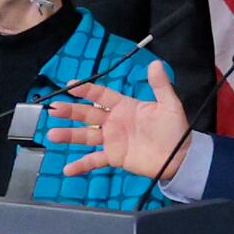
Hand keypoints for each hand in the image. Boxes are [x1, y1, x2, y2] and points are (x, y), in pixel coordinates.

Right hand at [52, 58, 193, 182]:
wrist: (180, 157)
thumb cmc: (174, 130)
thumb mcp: (169, 105)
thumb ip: (160, 85)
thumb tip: (155, 63)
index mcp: (125, 106)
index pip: (101, 95)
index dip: (86, 90)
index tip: (70, 85)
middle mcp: (114, 121)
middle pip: (88, 114)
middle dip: (71, 111)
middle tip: (54, 108)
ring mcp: (112, 140)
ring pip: (86, 135)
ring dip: (69, 135)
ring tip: (53, 135)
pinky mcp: (114, 157)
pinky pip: (94, 160)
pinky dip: (81, 165)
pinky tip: (67, 170)